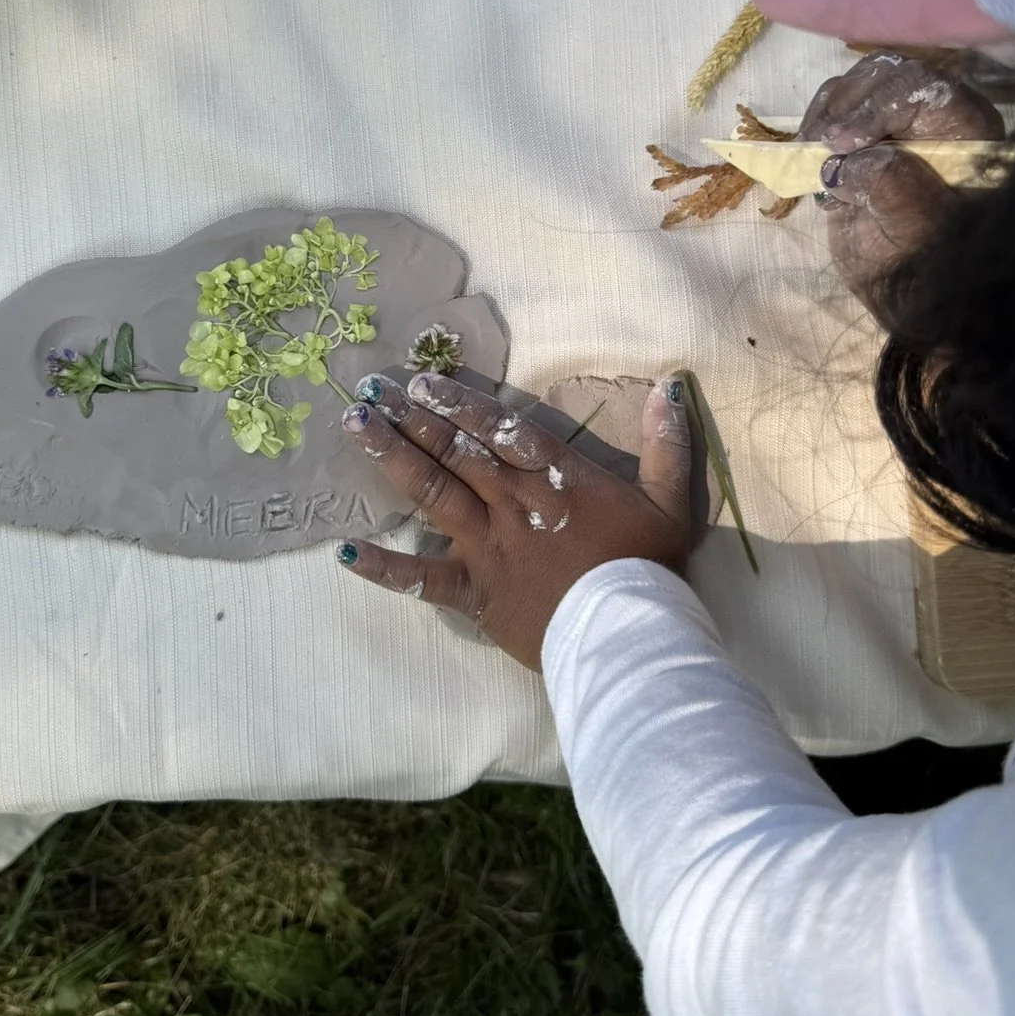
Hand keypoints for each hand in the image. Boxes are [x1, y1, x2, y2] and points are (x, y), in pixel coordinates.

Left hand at [335, 372, 694, 669]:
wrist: (629, 636)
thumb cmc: (649, 568)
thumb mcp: (669, 500)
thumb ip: (666, 442)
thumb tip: (668, 386)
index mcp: (553, 478)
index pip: (499, 428)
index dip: (460, 401)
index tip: (423, 379)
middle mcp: (510, 503)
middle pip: (454, 451)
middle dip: (411, 417)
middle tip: (370, 389)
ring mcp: (487, 547)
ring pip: (432, 494)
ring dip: (392, 458)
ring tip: (355, 428)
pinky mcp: (475, 592)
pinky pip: (422, 579)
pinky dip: (384, 567)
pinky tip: (345, 551)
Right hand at [800, 52, 1003, 303]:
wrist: (906, 287)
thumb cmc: (928, 264)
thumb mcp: (918, 234)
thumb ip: (895, 191)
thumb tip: (850, 161)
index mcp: (967, 131)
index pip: (924, 90)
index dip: (879, 106)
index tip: (841, 146)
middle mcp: (937, 115)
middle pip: (887, 74)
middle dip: (847, 105)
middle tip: (820, 148)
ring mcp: (897, 120)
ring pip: (855, 84)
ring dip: (824, 116)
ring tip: (812, 160)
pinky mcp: (864, 132)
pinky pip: (834, 106)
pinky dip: (813, 128)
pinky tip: (810, 163)